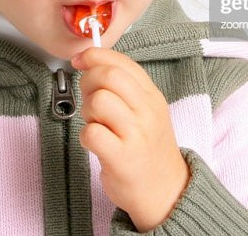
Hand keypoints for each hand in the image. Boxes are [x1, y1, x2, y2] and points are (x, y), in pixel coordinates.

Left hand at [70, 46, 190, 231]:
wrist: (167, 191)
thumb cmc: (148, 148)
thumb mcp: (146, 111)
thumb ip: (124, 86)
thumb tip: (91, 63)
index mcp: (152, 96)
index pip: (122, 62)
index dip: (95, 56)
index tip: (80, 60)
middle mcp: (147, 112)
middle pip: (109, 76)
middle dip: (88, 81)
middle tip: (89, 97)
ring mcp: (136, 135)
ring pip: (98, 101)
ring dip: (87, 110)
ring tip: (96, 123)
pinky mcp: (122, 159)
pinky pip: (91, 133)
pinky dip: (85, 136)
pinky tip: (95, 143)